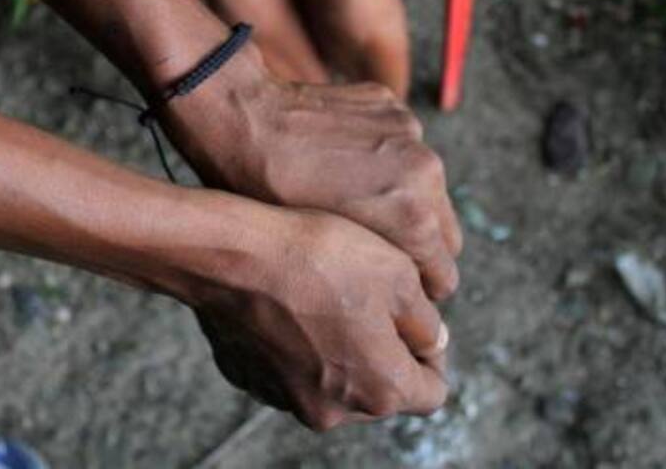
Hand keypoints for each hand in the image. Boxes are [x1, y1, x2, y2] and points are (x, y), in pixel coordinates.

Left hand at [161, 43, 462, 299]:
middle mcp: (424, 171)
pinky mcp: (392, 105)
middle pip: (445, 233)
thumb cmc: (267, 197)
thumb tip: (401, 287)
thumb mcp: (320, 252)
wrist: (241, 118)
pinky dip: (385, 159)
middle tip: (377, 254)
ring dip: (404, 200)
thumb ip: (377, 269)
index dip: (418, 289)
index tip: (394, 291)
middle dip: (419, 248)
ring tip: (355, 207)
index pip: (443, 275)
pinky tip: (342, 164)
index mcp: (413, 216)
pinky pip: (404, 147)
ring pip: (427, 188)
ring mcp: (411, 132)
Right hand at [189, 205, 449, 429]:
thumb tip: (433, 339)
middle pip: (379, 391)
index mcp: (381, 389)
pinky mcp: (250, 379)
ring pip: (334, 381)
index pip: (432, 391)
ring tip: (327, 295)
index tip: (418, 320)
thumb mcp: (398, 275)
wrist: (232, 255)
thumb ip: (426, 320)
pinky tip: (291, 304)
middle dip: (384, 352)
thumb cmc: (319, 258)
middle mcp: (334, 410)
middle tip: (372, 300)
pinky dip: (298, 345)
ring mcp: (287, 398)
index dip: (433, 353)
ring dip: (340, 349)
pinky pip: (290, 368)